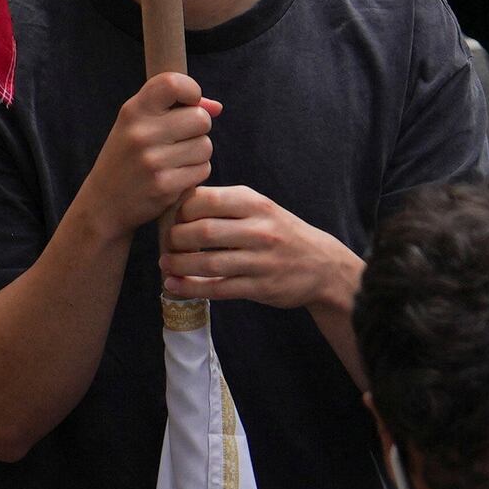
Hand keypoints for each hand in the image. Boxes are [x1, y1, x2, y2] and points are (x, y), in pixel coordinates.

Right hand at [78, 70, 214, 242]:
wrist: (104, 201)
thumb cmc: (127, 157)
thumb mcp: (137, 125)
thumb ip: (174, 109)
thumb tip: (217, 107)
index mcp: (133, 111)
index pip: (173, 83)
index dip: (192, 91)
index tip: (188, 103)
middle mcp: (141, 132)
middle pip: (201, 119)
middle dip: (199, 129)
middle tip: (182, 138)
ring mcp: (152, 160)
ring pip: (205, 146)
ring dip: (198, 153)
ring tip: (176, 159)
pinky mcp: (164, 185)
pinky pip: (203, 170)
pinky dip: (195, 173)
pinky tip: (176, 176)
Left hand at [161, 182, 361, 311]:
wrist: (323, 266)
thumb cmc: (280, 232)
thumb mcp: (259, 207)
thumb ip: (224, 203)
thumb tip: (176, 203)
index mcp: (254, 203)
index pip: (205, 200)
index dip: (179, 209)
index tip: (168, 218)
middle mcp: (259, 230)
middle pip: (203, 232)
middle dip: (175, 239)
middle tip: (165, 243)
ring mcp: (260, 261)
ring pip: (209, 263)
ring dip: (179, 265)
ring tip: (165, 264)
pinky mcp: (260, 287)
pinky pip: (219, 288)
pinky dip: (192, 288)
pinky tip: (174, 285)